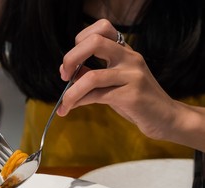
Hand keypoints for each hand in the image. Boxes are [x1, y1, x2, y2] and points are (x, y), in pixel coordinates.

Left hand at [58, 19, 176, 140]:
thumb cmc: (136, 100)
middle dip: (71, 57)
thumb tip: (67, 72)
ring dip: (71, 92)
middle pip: (95, 42)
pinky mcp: (132, 96)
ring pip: (92, 77)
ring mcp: (133, 76)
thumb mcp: (114, 83)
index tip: (71, 63)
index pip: (102, 27)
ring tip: (63, 103)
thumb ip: (92, 74)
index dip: (80, 40)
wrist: (165, 118)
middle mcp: (130, 58)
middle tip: (64, 75)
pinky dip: (78, 102)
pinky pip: (97, 96)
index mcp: (125, 51)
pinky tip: (71, 108)